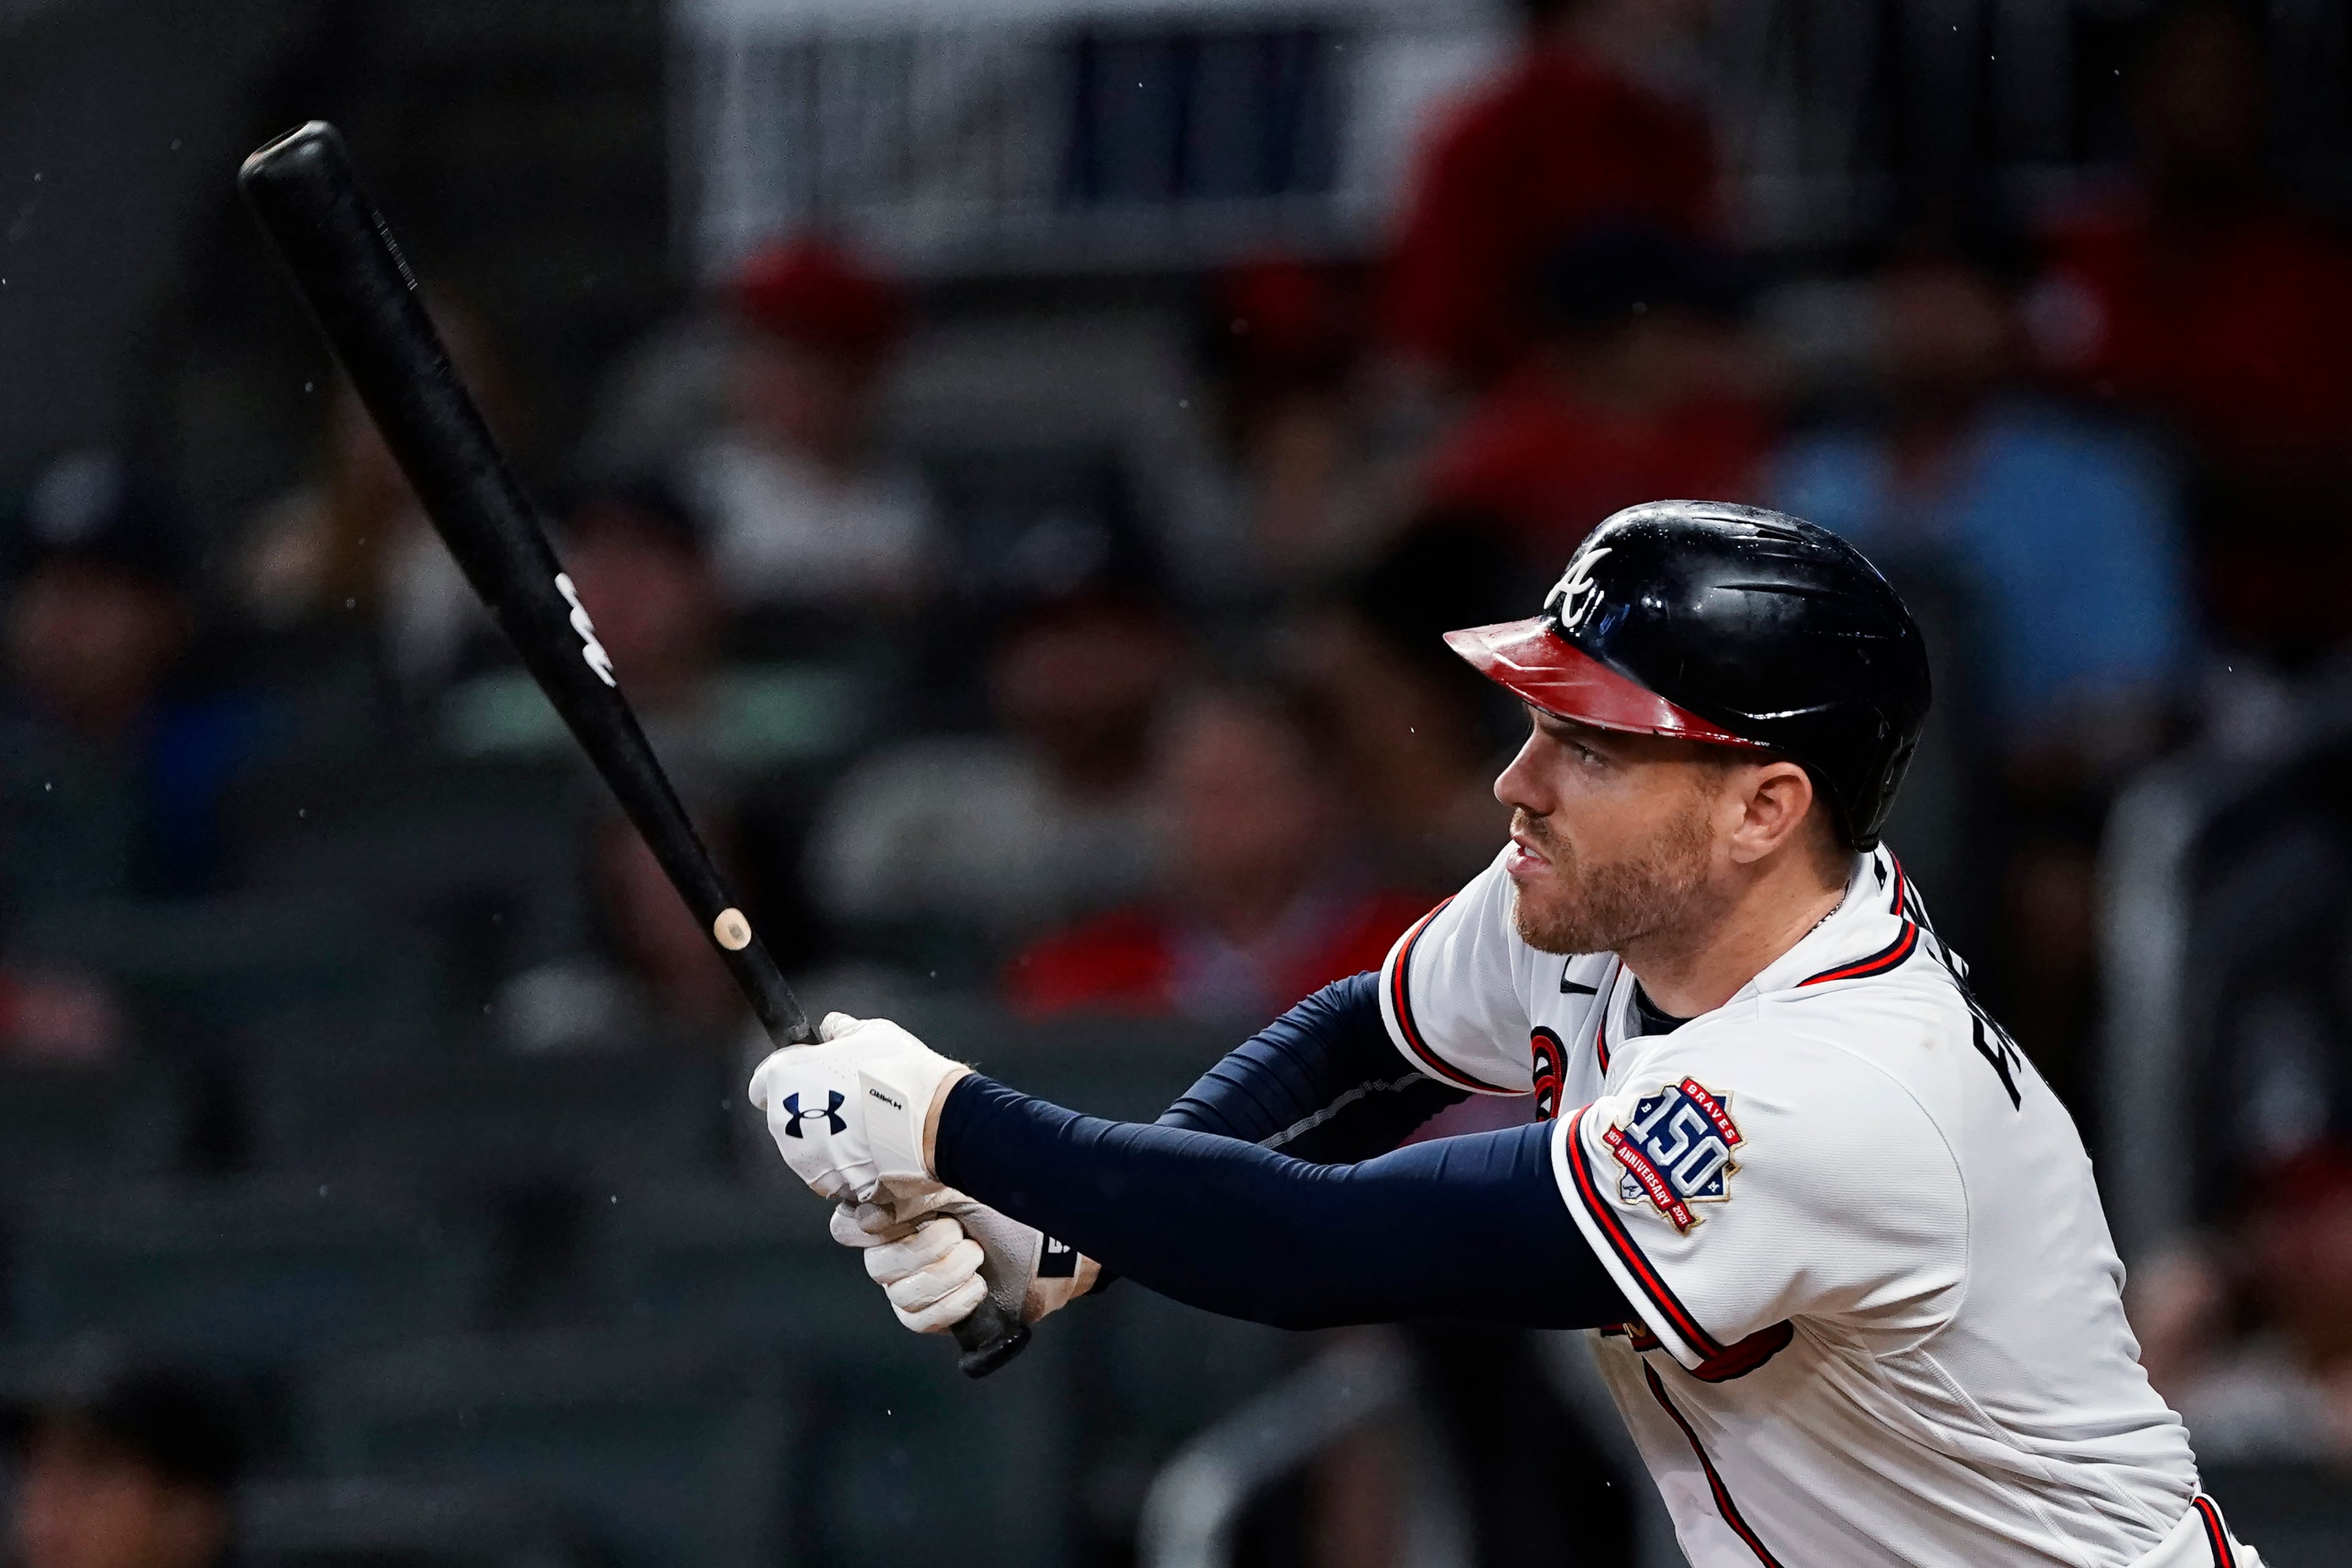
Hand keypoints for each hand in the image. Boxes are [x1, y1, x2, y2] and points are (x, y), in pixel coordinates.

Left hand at [746, 1012, 967, 1202]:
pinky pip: (829, 1172)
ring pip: (807, 1147)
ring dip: (828, 1139)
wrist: (932, 1120)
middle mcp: (784, 1120)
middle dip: (812, 1109)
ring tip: (867, 1126)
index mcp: (784, 1077)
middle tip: (848, 1100)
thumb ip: (841, 1030)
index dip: (789, 1078)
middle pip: (787, 1116)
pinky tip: (872, 1149)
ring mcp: (802, 1156)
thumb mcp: (870, 1033)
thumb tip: (832, 1027)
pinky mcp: (826, 1183)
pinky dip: (845, 1164)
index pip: (763, 1082)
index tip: (810, 1077)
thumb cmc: (898, 1073)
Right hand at [833, 1189, 1099, 1332]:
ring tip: (976, 1256)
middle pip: (878, 1265)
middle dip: (921, 1250)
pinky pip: (918, 1319)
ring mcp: (917, 1284)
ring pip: (900, 1294)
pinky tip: (977, 1287)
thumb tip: (886, 1175)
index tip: (899, 1215)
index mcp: (899, 1211)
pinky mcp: (939, 1312)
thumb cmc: (1012, 1199)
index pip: (849, 1226)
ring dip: (943, 1275)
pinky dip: (950, 1304)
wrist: (1055, 1238)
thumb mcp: (970, 1174)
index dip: (866, 1226)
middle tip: (958, 1232)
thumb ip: (924, 1170)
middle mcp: (899, 1248)